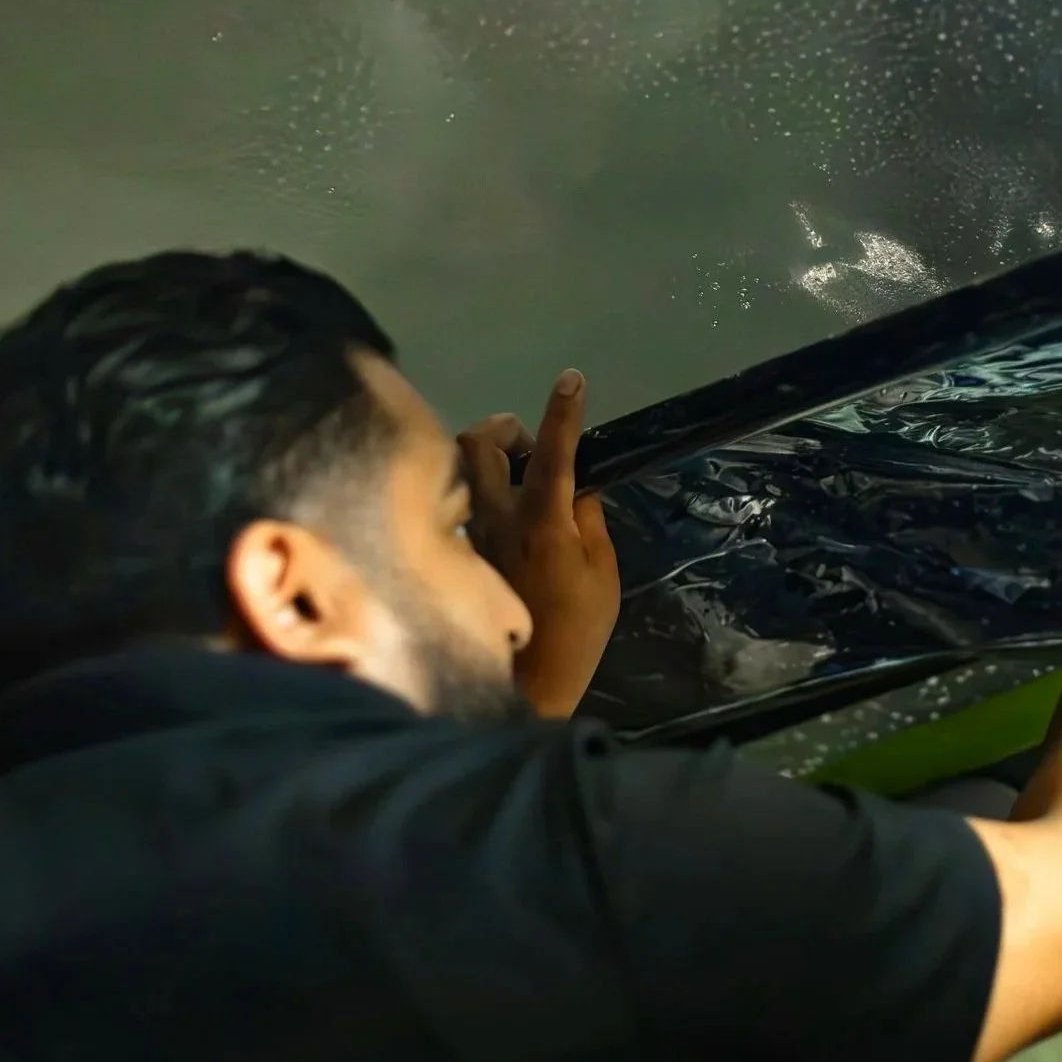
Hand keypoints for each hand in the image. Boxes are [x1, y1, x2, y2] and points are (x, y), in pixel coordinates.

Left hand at [461, 370, 620, 719]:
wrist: (528, 681)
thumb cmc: (577, 629)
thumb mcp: (603, 572)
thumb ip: (589, 520)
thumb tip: (579, 489)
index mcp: (540, 518)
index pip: (552, 450)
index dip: (564, 411)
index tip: (572, 381)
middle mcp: (494, 516)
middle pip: (476, 442)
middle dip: (503, 429)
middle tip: (529, 444)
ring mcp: (469, 533)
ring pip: (461, 470)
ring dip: (487, 459)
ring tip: (517, 476)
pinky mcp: (458, 551)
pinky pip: (460, 502)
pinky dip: (480, 493)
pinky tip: (503, 513)